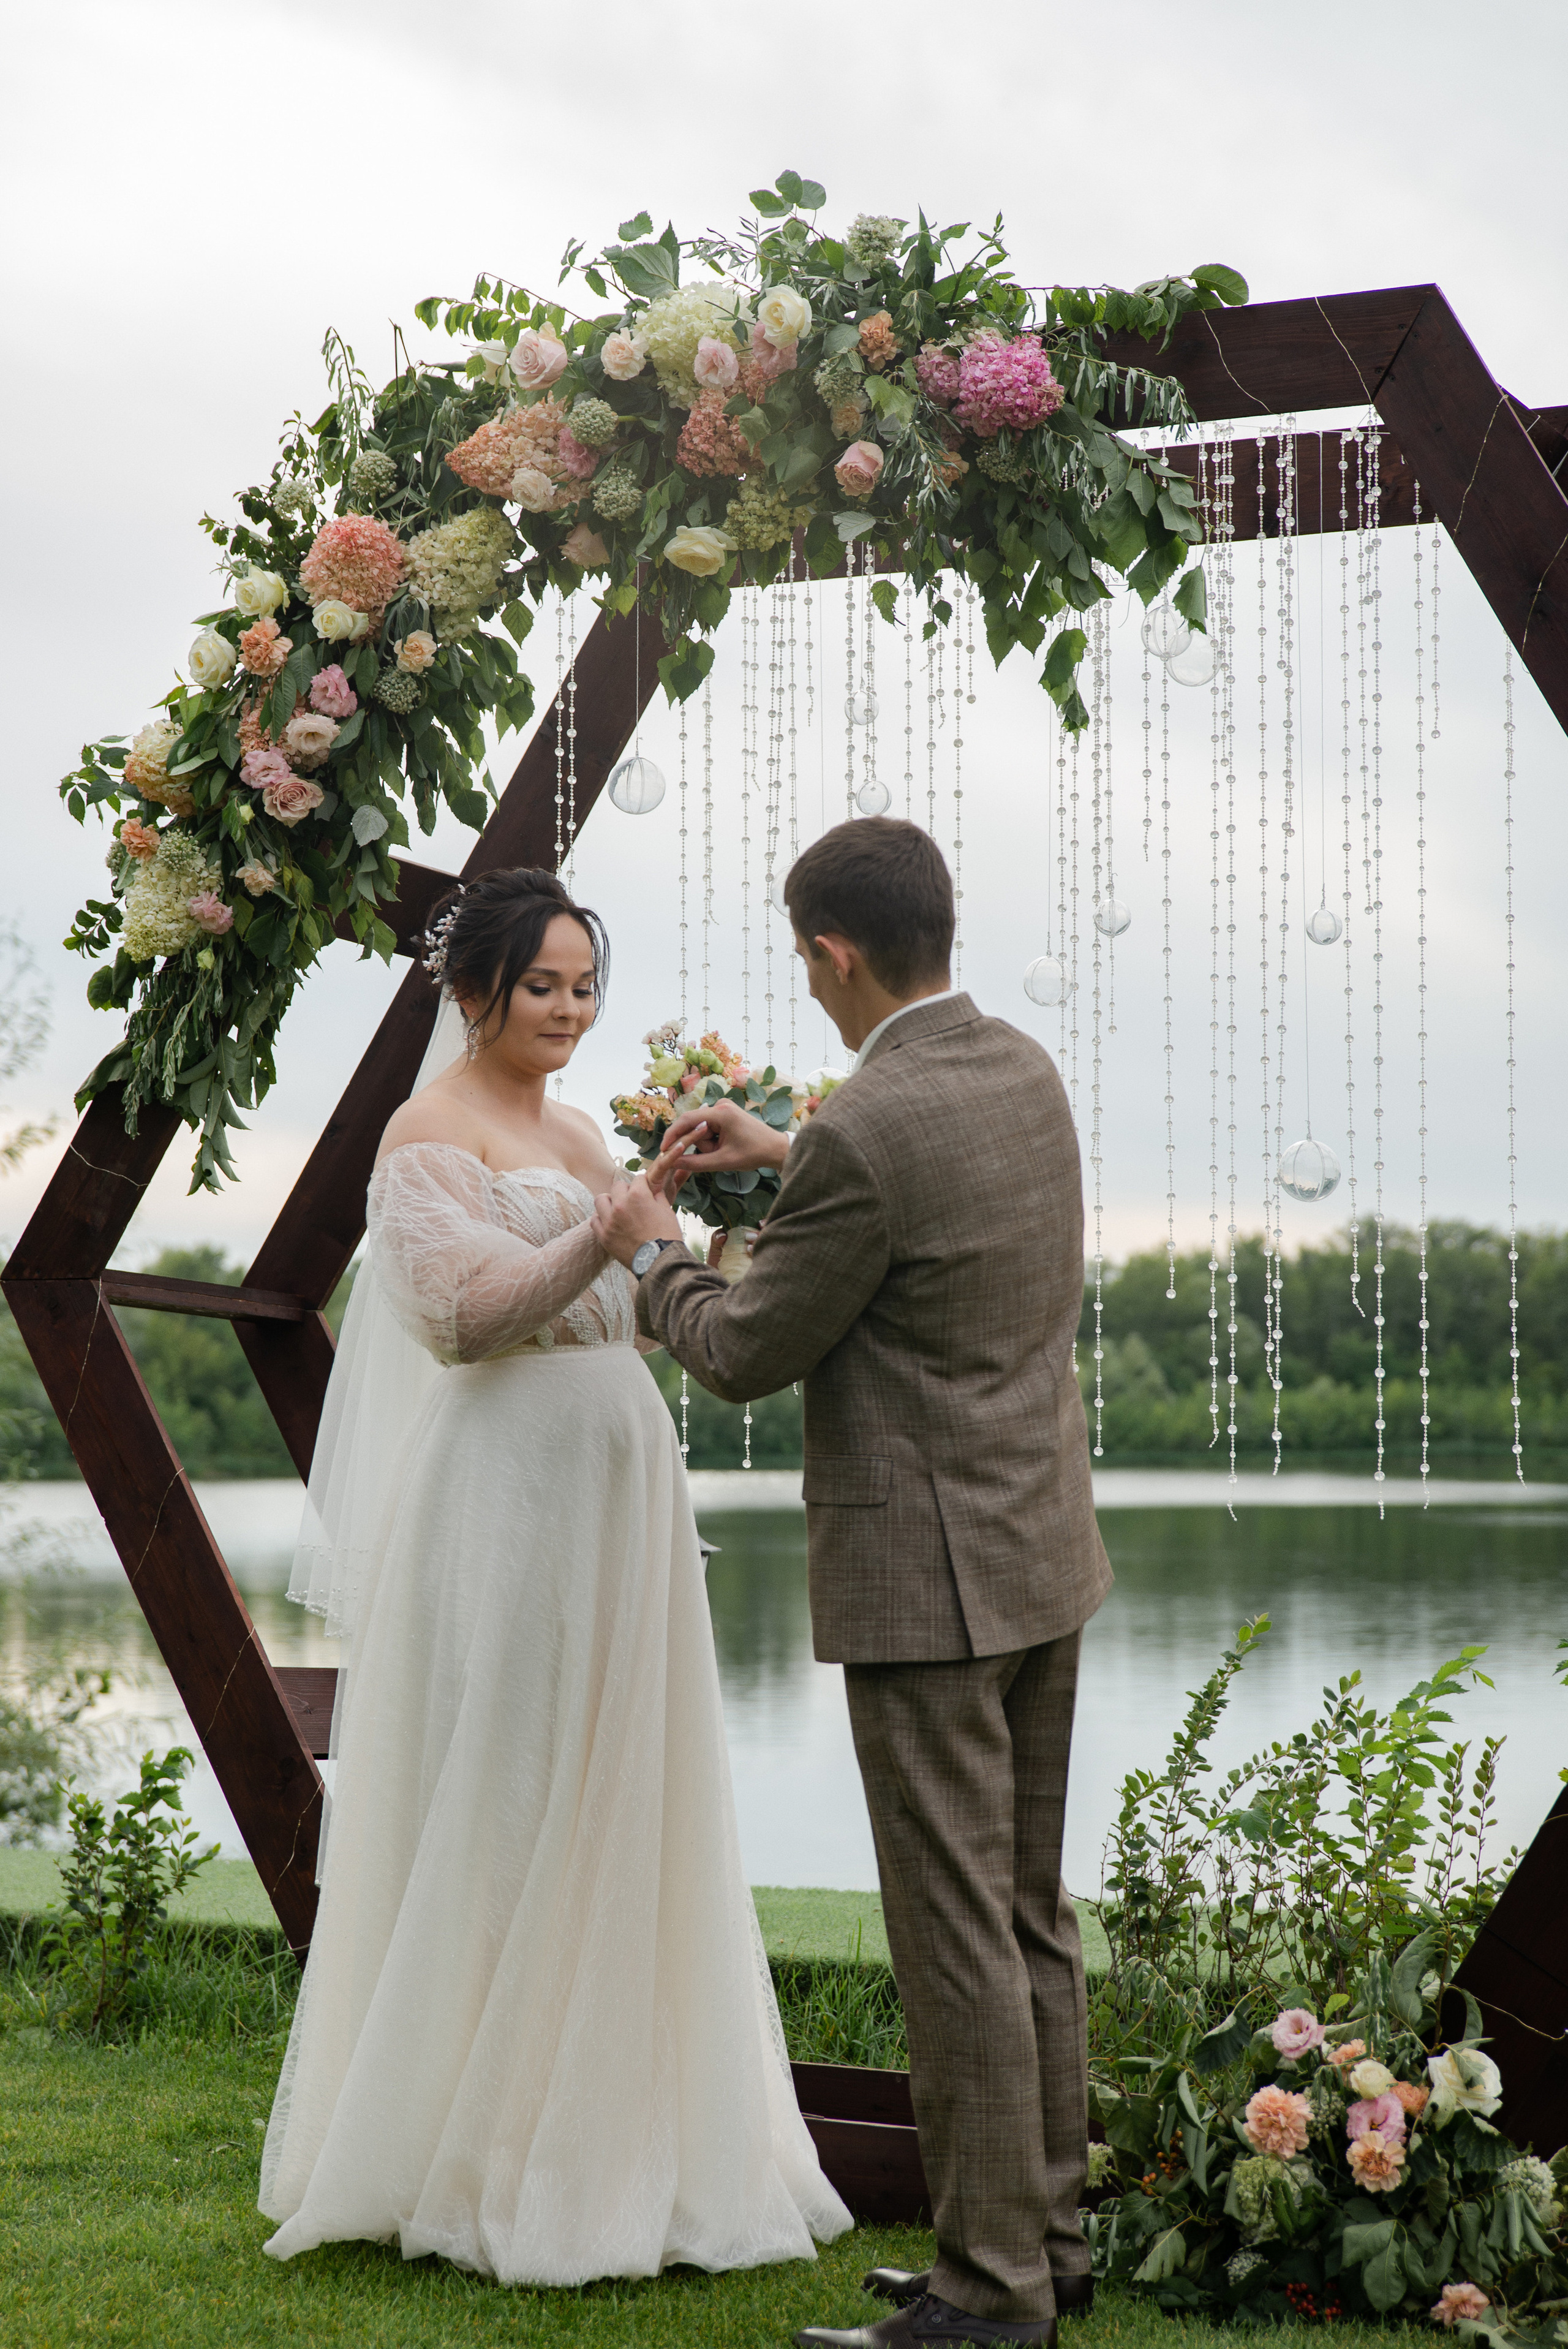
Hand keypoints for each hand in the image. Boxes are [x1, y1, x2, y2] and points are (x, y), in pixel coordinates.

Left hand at [591, 1171, 681, 1268]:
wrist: (660, 1262)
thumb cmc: (667, 1236)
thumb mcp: (667, 1211)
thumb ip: (658, 1196)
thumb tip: (654, 1190)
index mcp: (638, 1195)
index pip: (637, 1179)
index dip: (643, 1184)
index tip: (644, 1190)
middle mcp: (621, 1204)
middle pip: (617, 1186)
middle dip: (626, 1190)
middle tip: (632, 1200)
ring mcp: (610, 1221)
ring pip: (601, 1200)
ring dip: (609, 1202)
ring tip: (617, 1209)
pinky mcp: (604, 1236)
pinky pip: (594, 1220)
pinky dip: (601, 1219)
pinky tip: (610, 1222)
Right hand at [655, 1096, 789, 1180]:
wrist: (776, 1149)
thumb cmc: (754, 1154)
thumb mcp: (723, 1161)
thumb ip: (696, 1163)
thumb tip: (673, 1162)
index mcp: (721, 1112)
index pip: (687, 1120)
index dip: (673, 1134)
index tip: (663, 1149)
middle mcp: (721, 1104)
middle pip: (695, 1126)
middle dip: (701, 1144)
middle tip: (718, 1154)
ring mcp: (724, 1107)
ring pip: (701, 1128)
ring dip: (708, 1144)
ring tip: (725, 1151)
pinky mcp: (726, 1112)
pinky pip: (709, 1127)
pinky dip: (713, 1140)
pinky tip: (726, 1146)